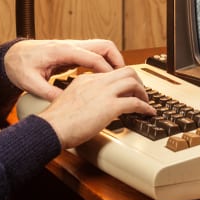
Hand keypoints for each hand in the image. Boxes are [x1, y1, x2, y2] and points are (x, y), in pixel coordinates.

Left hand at [4, 39, 124, 99]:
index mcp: (62, 51)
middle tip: (125, 78)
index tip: (116, 84)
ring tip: (118, 79)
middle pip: (104, 46)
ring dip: (113, 61)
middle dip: (118, 61)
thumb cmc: (19, 66)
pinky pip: (94, 53)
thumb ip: (48, 93)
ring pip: (102, 47)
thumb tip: (65, 103)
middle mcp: (70, 46)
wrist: (10, 56)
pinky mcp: (72, 52)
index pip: (93, 57)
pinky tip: (104, 78)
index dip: (108, 71)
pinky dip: (104, 63)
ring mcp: (72, 47)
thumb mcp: (31, 83)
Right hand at [35, 67, 155, 148]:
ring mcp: (104, 93)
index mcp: (85, 80)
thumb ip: (80, 100)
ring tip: (146, 102)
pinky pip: (135, 102)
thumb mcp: (68, 102)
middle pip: (126, 71)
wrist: (51, 128)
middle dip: (137, 81)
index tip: (126, 90)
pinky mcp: (110, 106)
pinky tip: (148, 113)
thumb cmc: (55, 122)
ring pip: (133, 82)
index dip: (121, 81)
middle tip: (141, 92)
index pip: (110, 74)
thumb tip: (88, 108)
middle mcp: (96, 82)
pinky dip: (145, 107)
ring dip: (143, 92)